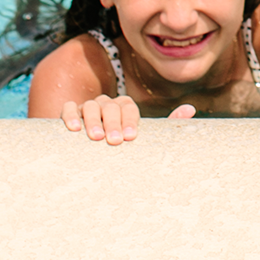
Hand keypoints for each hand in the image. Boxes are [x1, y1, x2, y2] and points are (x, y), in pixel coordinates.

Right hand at [59, 95, 191, 144]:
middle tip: (114, 141)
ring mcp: (88, 107)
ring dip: (93, 120)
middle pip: (110, 105)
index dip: (130, 120)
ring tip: (95, 138)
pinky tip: (74, 129)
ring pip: (90, 105)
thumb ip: (168, 123)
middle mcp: (107, 103)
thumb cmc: (127, 145)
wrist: (100, 156)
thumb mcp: (148, 136)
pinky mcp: (71, 113)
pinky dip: (70, 115)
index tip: (131, 137)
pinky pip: (68, 108)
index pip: (128, 106)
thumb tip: (191, 109)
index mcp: (125, 106)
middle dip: (112, 122)